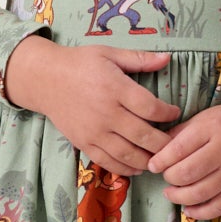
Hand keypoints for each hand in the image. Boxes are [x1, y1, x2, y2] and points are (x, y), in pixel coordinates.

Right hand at [4, 40, 181, 175]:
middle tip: (176, 143)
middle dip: (164, 143)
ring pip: (128, 154)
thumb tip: (167, 58)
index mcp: (114, 88)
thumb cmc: (79, 63)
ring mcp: (94, 131)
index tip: (175, 113)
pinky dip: (126, 168)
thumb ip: (139, 59)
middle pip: (143, 135)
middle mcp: (106, 113)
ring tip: (160, 158)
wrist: (44, 79)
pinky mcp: (84, 143)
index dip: (168, 113)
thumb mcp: (109, 53)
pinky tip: (138, 167)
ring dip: (148, 160)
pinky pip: (108, 162)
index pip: (150, 107)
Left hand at [147, 101, 220, 219]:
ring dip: (179, 197)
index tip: (153, 165)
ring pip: (200, 193)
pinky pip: (217, 207)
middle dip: (169, 178)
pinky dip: (199, 212)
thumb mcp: (203, 119)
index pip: (178, 149)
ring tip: (171, 192)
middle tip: (166, 176)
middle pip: (187, 173)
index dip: (160, 161)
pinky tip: (188, 209)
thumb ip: (179, 134)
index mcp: (212, 129)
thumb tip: (155, 153)